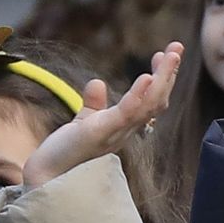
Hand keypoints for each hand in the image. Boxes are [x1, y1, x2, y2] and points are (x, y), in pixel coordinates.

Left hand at [21, 43, 182, 189]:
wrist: (46, 175)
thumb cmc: (66, 151)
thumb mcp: (84, 121)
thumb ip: (93, 104)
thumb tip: (98, 82)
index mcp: (124, 126)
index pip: (150, 101)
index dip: (160, 78)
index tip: (164, 55)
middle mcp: (126, 131)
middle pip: (156, 100)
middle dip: (169, 74)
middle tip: (177, 47)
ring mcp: (115, 133)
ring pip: (148, 104)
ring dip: (162, 79)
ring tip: (171, 55)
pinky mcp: (100, 134)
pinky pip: (125, 114)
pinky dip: (138, 95)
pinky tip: (147, 77)